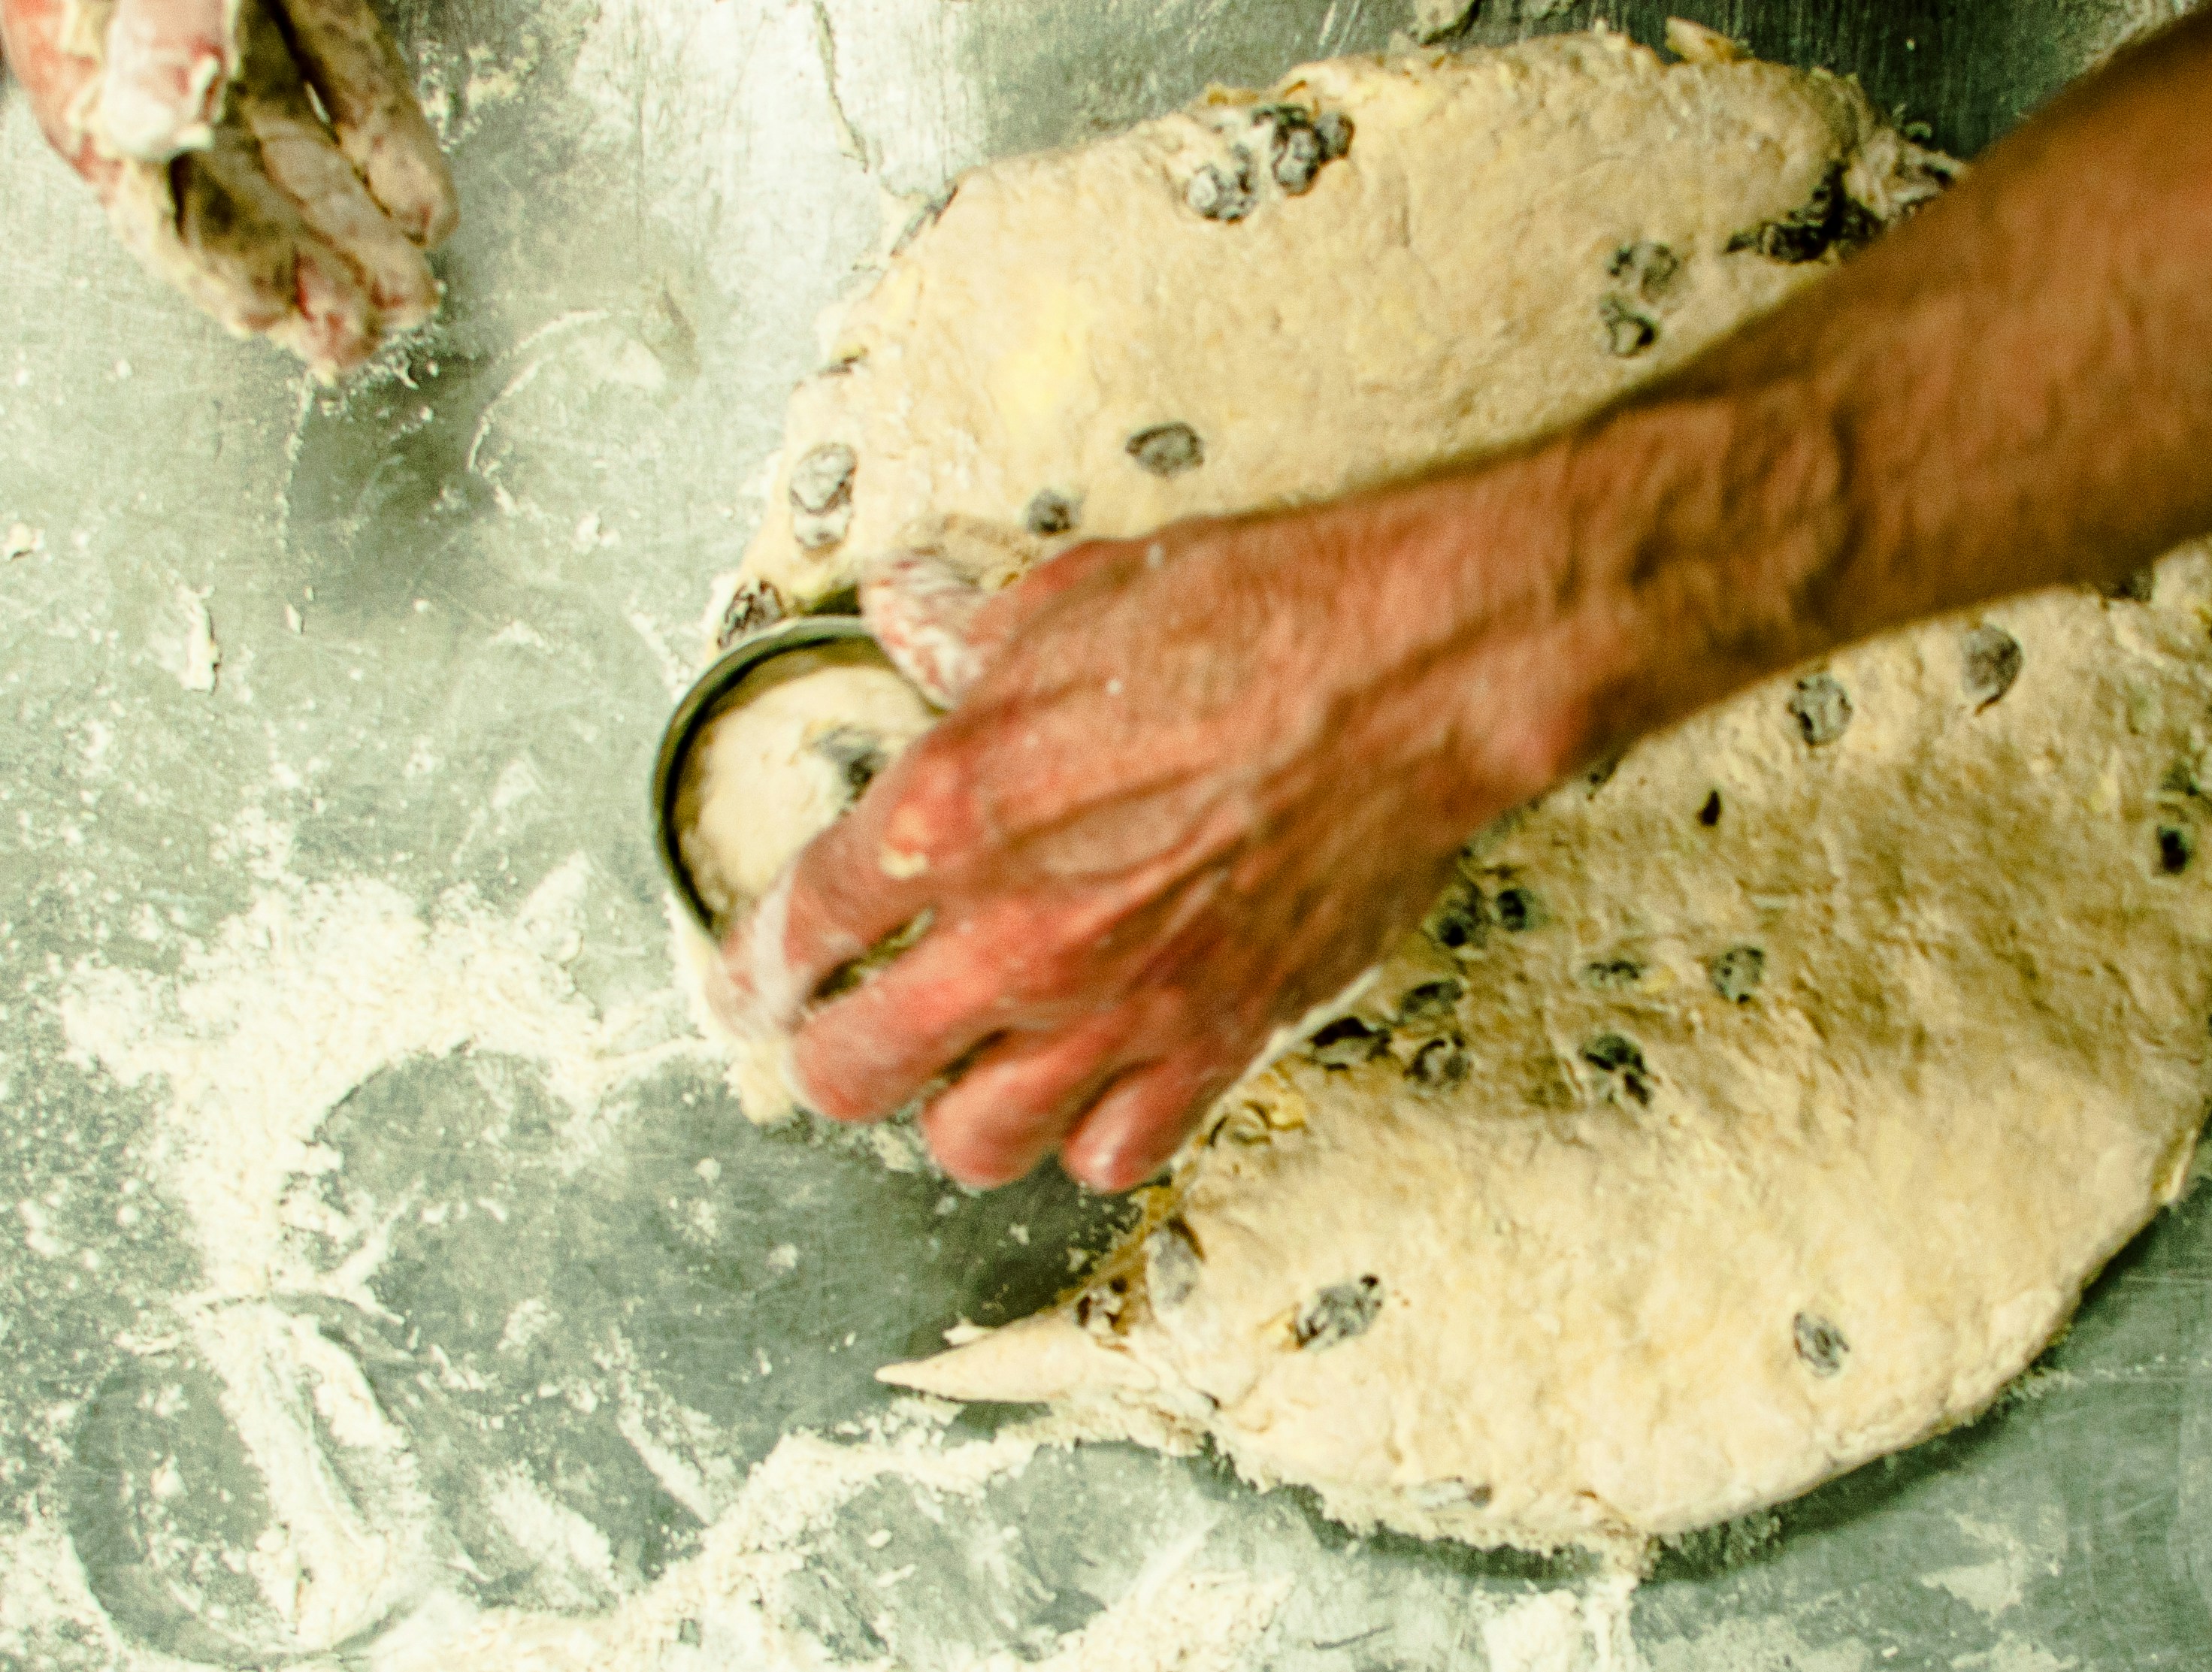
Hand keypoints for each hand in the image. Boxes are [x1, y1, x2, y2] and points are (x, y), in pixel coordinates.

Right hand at [0, 0, 455, 375]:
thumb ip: (165, 37)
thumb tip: (156, 129)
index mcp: (83, 48)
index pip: (148, 187)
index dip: (208, 259)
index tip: (265, 314)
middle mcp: (156, 48)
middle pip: (230, 184)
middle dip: (297, 266)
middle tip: (353, 341)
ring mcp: (233, 21)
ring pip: (296, 143)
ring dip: (354, 225)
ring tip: (407, 297)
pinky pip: (343, 70)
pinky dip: (386, 142)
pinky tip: (425, 210)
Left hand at [711, 504, 1579, 1192]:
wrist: (1409, 674)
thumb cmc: (1256, 618)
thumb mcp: (1073, 601)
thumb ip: (969, 637)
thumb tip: (907, 612)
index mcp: (950, 808)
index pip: (798, 929)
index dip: (755, 968)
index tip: (753, 983)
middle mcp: (1016, 931)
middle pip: (853, 1073)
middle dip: (833, 1058)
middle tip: (851, 1034)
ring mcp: (1118, 1003)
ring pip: (972, 1142)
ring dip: (957, 1111)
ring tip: (974, 1069)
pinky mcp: (1217, 1040)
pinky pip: (1115, 1152)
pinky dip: (1094, 1132)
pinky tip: (1098, 1081)